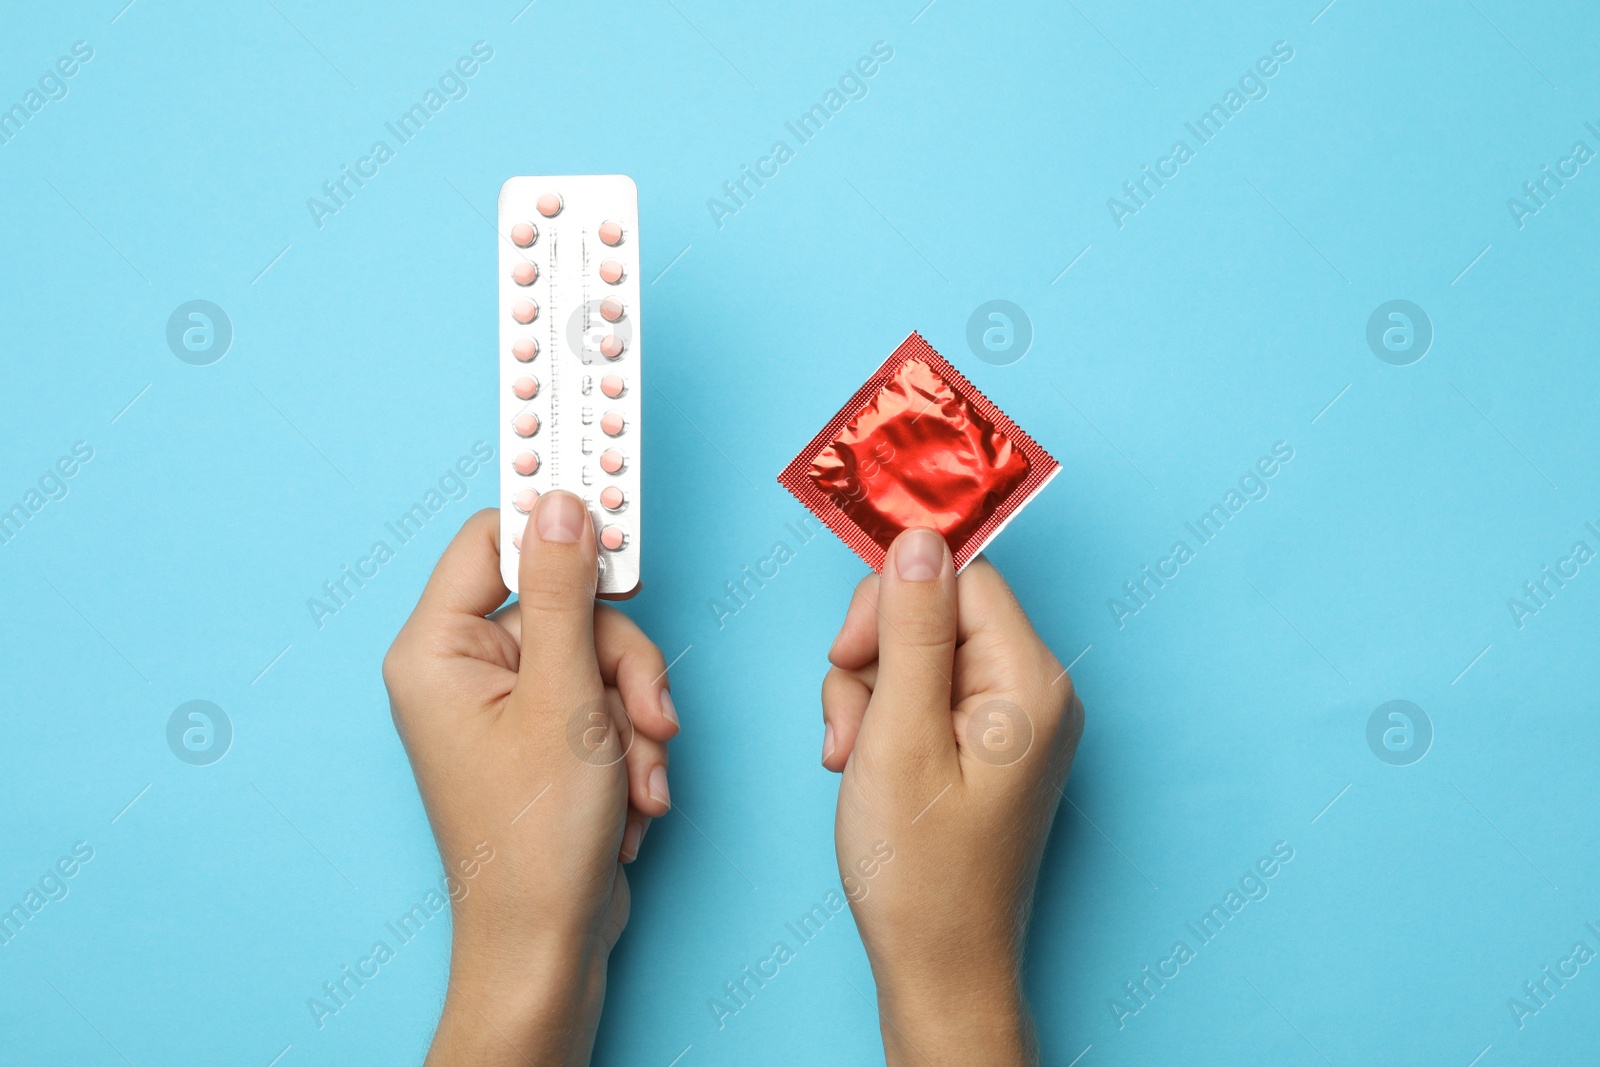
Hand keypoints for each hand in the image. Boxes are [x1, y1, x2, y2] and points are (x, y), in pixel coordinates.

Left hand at [383, 495, 678, 1065]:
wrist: (547, 945)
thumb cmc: (536, 839)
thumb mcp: (568, 696)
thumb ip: (569, 589)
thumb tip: (562, 501)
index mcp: (437, 650)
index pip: (496, 540)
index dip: (559, 525)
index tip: (613, 499)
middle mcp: (462, 670)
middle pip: (568, 603)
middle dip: (622, 663)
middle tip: (646, 713)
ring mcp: (504, 706)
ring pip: (596, 653)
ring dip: (635, 712)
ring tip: (639, 776)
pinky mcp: (540, 737)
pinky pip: (600, 699)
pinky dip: (629, 742)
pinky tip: (631, 796)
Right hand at [821, 528, 1082, 1066]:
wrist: (938, 966)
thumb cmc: (922, 872)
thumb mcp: (900, 736)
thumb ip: (910, 632)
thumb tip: (918, 541)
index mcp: (1030, 682)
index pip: (959, 579)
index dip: (891, 606)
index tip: (850, 654)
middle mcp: (1034, 692)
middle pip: (936, 614)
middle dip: (874, 659)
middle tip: (852, 724)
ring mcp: (1011, 722)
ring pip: (918, 654)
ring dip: (868, 696)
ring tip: (856, 759)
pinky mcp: (986, 745)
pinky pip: (925, 695)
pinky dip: (883, 722)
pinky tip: (866, 766)